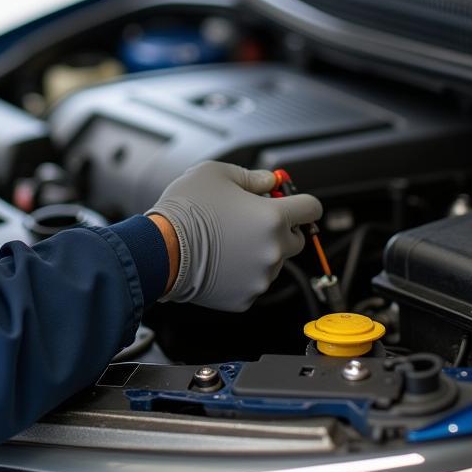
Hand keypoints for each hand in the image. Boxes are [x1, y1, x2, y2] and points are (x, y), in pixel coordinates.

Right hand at [147, 161, 321, 311]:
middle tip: (253, 221)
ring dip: (261, 251)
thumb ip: (252, 176)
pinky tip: (223, 259)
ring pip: (274, 261)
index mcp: (272, 218)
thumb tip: (270, 182)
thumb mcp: (217, 173)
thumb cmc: (186, 209)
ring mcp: (260, 277)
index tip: (292, 202)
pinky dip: (245, 272)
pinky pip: (255, 281)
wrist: (160, 249)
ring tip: (230, 241)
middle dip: (281, 228)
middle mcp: (273, 250)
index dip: (301, 202)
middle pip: (297, 238)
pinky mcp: (245, 297)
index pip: (312, 208)